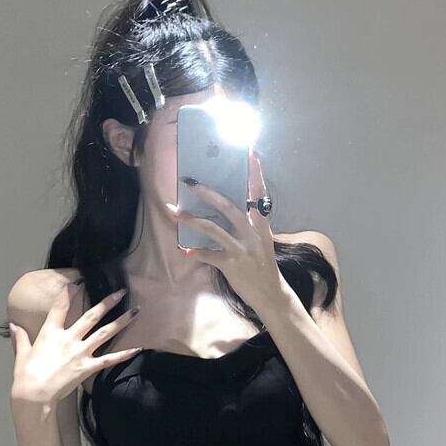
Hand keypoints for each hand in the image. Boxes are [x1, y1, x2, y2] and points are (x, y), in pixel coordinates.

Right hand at [9, 282, 141, 405]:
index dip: (69, 293)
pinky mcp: (88, 367)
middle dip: (107, 302)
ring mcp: (80, 352)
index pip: (60, 307)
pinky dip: (124, 354)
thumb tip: (13, 325)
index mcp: (50, 333)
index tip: (79, 281)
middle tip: (121, 291)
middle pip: (91, 316)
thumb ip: (20, 337)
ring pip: (105, 333)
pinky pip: (110, 359)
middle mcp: (69, 339)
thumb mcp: (21, 353)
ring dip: (121, 321)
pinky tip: (138, 348)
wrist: (34, 394)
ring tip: (135, 312)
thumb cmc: (25, 375)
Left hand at [165, 148, 280, 307]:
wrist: (270, 293)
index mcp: (261, 224)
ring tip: (174, 211)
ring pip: (214, 229)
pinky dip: (196, 251)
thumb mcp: (261, 239)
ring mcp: (242, 249)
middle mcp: (252, 234)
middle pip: (229, 207)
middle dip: (207, 193)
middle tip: (189, 181)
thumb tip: (227, 204)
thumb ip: (249, 222)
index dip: (255, 172)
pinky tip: (184, 248)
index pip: (259, 193)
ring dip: (192, 219)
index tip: (249, 151)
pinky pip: (209, 255)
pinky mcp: (231, 265)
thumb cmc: (262, 263)